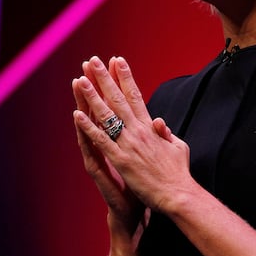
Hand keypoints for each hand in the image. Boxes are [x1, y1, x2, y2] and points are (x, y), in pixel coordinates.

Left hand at [72, 56, 191, 216]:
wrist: (178, 194)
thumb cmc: (178, 173)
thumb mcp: (178, 147)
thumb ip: (167, 134)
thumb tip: (160, 121)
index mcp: (151, 127)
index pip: (136, 96)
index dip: (126, 77)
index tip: (118, 61)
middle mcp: (138, 131)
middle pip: (118, 99)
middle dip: (105, 78)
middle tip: (93, 61)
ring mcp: (129, 145)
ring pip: (106, 115)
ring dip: (92, 96)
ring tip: (80, 80)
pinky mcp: (121, 160)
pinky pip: (101, 140)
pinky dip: (89, 127)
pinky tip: (77, 115)